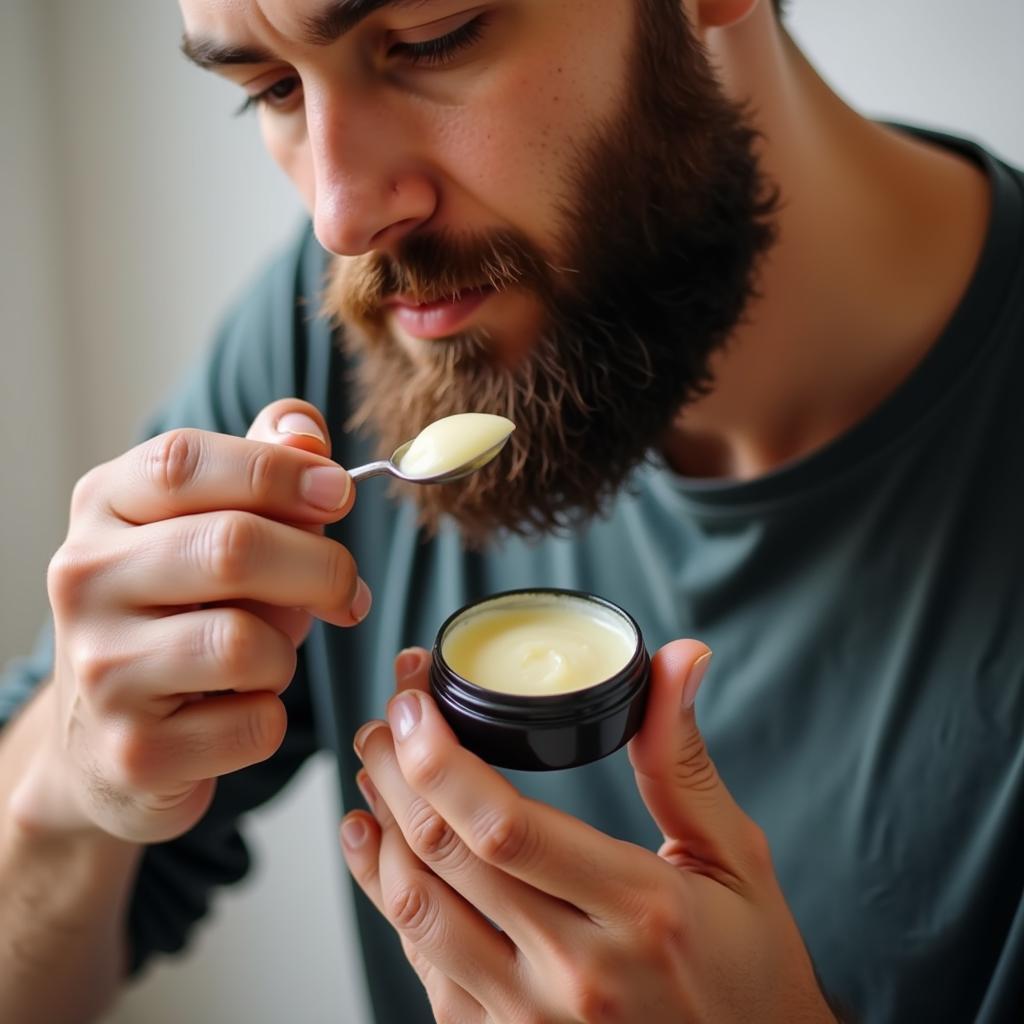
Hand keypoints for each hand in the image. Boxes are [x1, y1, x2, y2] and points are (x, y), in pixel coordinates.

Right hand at [13, 399, 369, 844]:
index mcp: (104, 506)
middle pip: (233, 547)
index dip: (278, 471)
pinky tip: (240, 709)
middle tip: (345, 588)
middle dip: (318, 567)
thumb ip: (261, 467)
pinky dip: (272, 713)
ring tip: (268, 656)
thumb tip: (306, 432)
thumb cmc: (178, 614)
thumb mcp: (207, 525)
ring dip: (287, 651)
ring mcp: (102, 669)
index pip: (187, 462)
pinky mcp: (135, 751)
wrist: (107, 741)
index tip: (338, 494)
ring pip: (247, 642)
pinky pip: (255, 722)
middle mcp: (86, 579)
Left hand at [342, 643, 835, 1023]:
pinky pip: (424, 965)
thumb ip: (683, 759)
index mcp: (638, 908)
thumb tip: (681, 658)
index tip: (414, 703)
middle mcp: (575, 972)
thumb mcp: (734, 859)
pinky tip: (376, 850)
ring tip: (371, 773)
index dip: (440, 757)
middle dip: (395, 775)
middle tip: (383, 723)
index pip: (505, 825)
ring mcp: (531, 1021)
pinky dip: (388, 896)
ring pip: (418, 911)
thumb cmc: (748, 969)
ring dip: (380, 831)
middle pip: (446, 857)